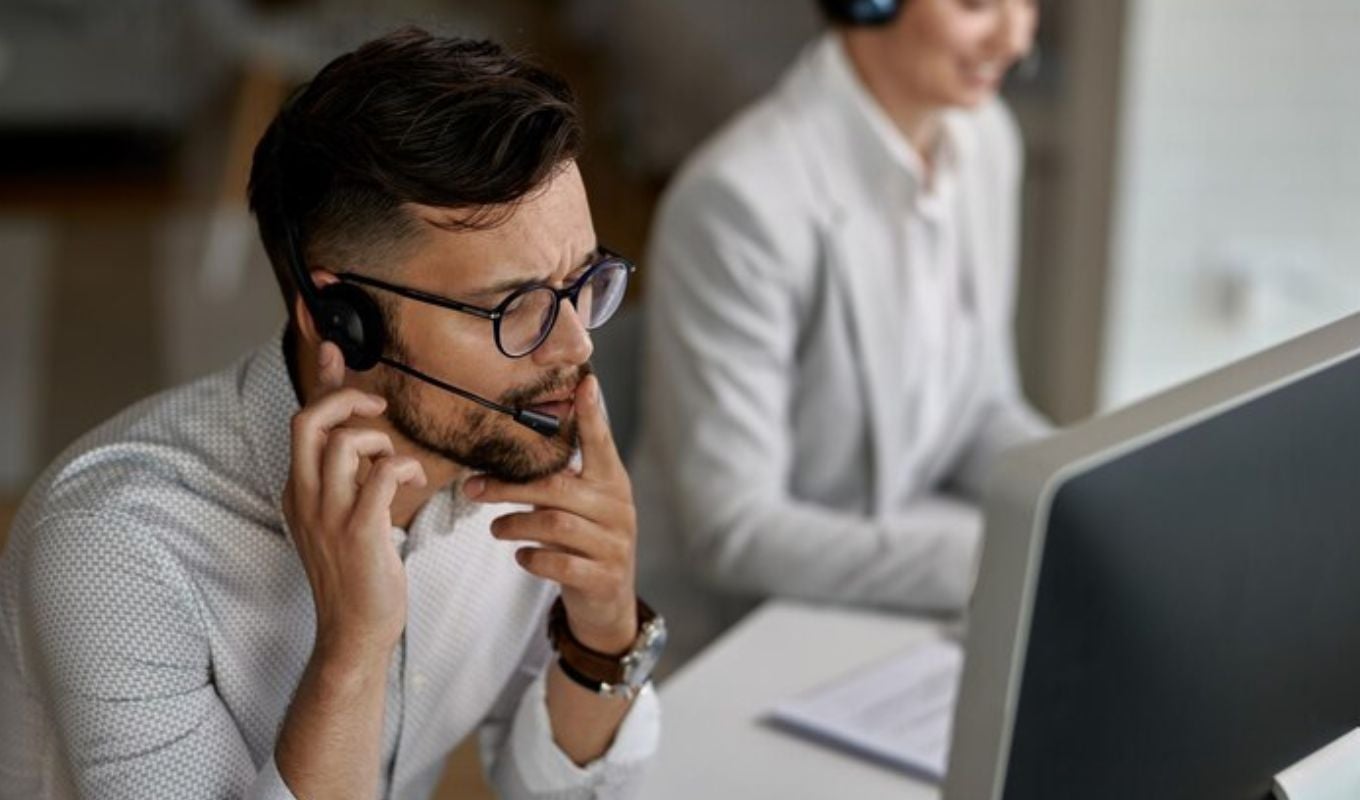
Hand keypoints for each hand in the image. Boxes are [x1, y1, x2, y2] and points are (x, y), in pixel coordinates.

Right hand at [283, 342, 426, 662]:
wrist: (355, 630)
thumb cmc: (357, 570)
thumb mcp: (344, 514)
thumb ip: (351, 473)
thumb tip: (363, 436)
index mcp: (299, 489)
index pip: (301, 421)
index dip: (318, 380)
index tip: (331, 345)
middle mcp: (306, 496)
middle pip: (308, 420)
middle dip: (346, 398)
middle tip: (378, 406)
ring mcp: (328, 514)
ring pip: (344, 443)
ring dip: (380, 441)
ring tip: (397, 464)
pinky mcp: (358, 532)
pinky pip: (379, 476)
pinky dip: (401, 468)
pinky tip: (414, 481)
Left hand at [464, 374, 638, 653]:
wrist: (608, 604)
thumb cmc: (584, 544)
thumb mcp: (581, 507)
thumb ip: (560, 479)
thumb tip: (511, 445)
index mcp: (612, 483)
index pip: (601, 443)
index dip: (592, 415)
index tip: (584, 384)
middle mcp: (617, 509)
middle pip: (558, 487)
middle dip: (509, 486)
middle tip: (472, 487)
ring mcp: (614, 544)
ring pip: (555, 523)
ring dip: (515, 523)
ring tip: (494, 527)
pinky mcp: (603, 578)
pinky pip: (561, 563)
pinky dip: (533, 558)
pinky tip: (521, 555)